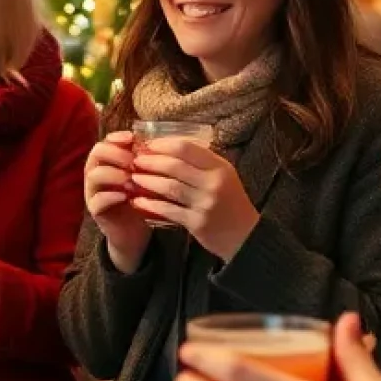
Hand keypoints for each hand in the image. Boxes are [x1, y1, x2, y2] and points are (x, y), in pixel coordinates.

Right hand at [83, 133, 150, 273]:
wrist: (133, 232)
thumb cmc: (140, 199)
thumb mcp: (144, 178)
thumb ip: (145, 162)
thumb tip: (158, 142)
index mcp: (107, 161)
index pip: (106, 141)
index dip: (117, 137)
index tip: (133, 138)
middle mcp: (96, 173)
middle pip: (96, 153)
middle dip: (115, 154)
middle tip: (133, 161)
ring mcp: (92, 191)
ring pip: (93, 175)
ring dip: (113, 174)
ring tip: (130, 179)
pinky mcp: (95, 210)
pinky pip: (96, 200)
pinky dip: (111, 196)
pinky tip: (126, 196)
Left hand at [132, 138, 259, 261]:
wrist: (246, 236)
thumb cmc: (230, 202)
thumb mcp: (224, 176)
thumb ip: (202, 162)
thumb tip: (169, 147)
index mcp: (220, 167)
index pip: (186, 148)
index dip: (163, 144)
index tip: (147, 145)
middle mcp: (213, 183)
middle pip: (175, 165)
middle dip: (151, 161)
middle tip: (135, 160)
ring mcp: (205, 203)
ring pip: (169, 187)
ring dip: (147, 181)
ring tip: (133, 178)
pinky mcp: (197, 222)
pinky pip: (168, 209)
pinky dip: (150, 204)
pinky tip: (138, 201)